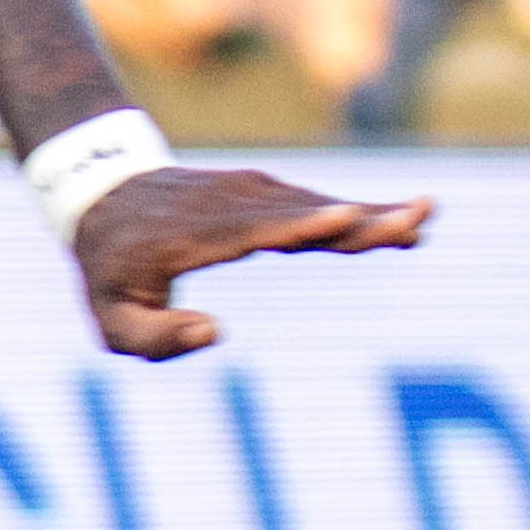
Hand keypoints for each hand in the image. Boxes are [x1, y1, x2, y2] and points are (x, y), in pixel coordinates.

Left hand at [72, 164, 430, 358]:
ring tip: (426, 218)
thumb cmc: (109, 268)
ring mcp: (250, 194)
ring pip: (318, 204)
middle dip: (358, 217)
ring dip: (372, 211)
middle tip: (417, 218)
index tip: (343, 217)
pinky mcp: (268, 192)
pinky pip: (318, 204)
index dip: (297, 224)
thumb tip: (215, 334)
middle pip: (300, 213)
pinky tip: (405, 219)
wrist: (102, 192)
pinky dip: (360, 210)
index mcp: (190, 238)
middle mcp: (228, 207)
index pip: (249, 230)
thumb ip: (154, 337)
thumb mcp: (110, 317)